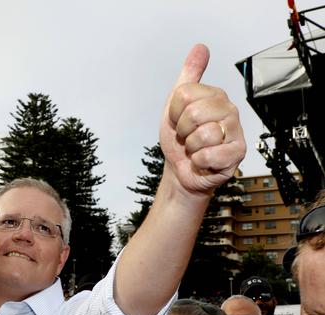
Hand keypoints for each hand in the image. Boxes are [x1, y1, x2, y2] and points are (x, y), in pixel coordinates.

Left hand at [159, 44, 245, 194]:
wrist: (181, 169)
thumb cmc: (180, 139)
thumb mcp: (176, 104)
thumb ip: (189, 75)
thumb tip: (200, 48)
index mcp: (215, 96)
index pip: (184, 95)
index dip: (175, 112)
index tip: (179, 120)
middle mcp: (229, 110)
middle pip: (194, 113)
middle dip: (183, 130)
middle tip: (187, 136)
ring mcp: (235, 132)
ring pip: (203, 135)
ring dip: (191, 147)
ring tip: (196, 148)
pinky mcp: (237, 153)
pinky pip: (208, 155)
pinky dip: (199, 161)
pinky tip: (204, 160)